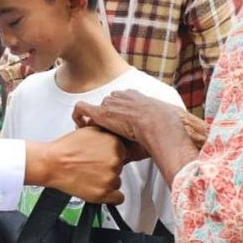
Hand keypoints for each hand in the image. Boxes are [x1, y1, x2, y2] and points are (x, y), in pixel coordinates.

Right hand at [24, 126, 124, 203]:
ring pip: (117, 182)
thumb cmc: (66, 149)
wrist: (52, 163)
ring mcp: (110, 178)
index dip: (109, 155)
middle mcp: (115, 161)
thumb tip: (114, 139)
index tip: (100, 158)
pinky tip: (99, 189)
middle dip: (107, 167)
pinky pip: (118, 198)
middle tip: (92, 166)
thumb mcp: (89, 131)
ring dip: (106, 181)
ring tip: (90, 176)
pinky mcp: (103, 193)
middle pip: (120, 167)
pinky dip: (110, 196)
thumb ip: (106, 135)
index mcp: (114, 143)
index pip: (122, 153)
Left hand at [75, 91, 201, 187]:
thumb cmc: (164, 127)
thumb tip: (151, 144)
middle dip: (107, 119)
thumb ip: (151, 132)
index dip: (118, 115)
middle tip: (106, 134)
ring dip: (96, 122)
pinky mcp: (101, 113)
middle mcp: (121, 98)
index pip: (121, 103)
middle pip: (108, 106)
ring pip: (97, 110)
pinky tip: (79, 126)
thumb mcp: (159, 127)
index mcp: (136, 98)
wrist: (158, 124)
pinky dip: (78, 116)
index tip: (119, 125)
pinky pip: (82, 109)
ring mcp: (110, 104)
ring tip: (94, 135)